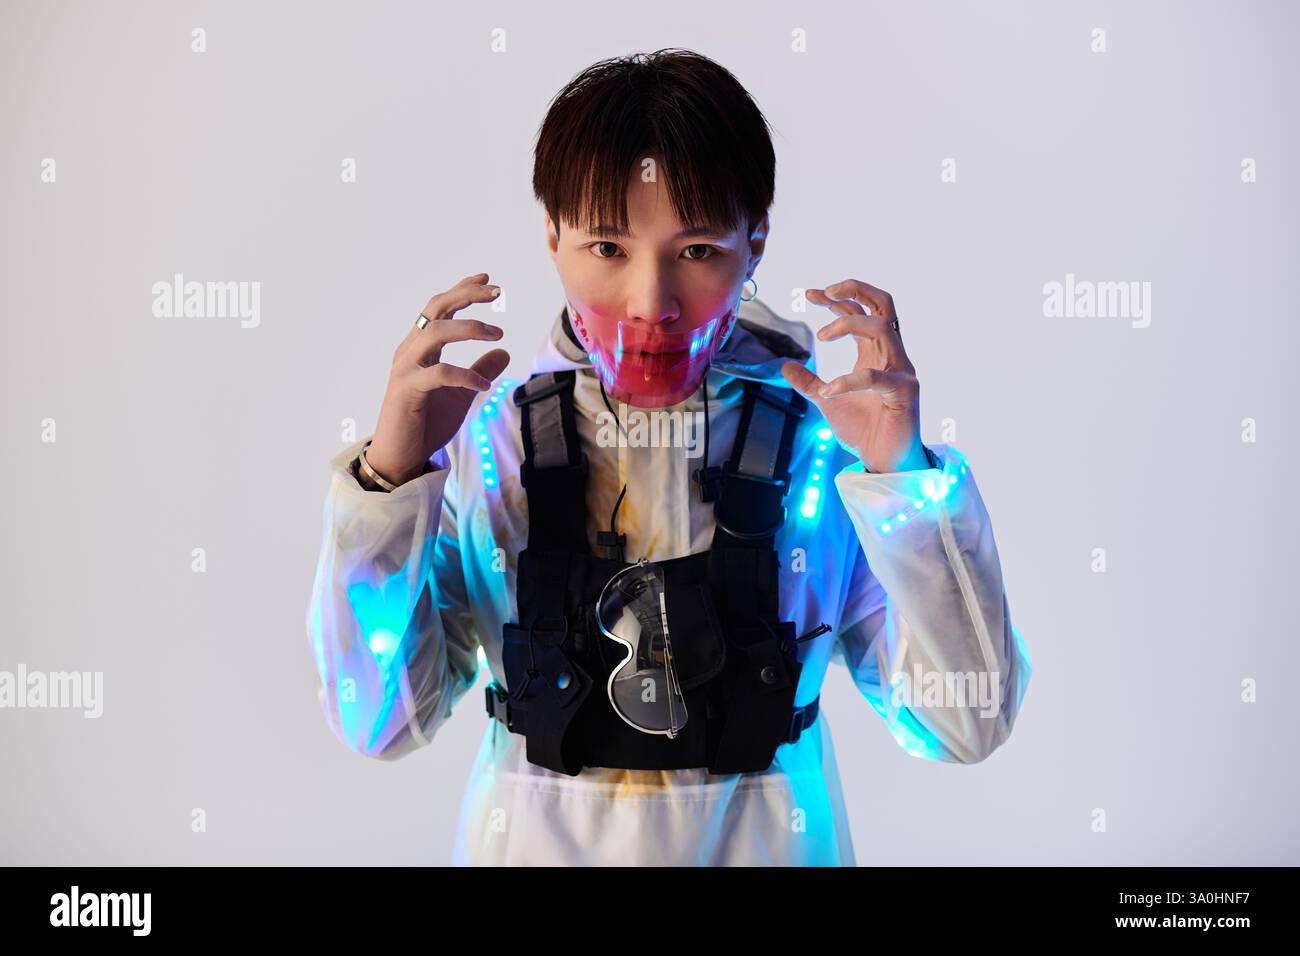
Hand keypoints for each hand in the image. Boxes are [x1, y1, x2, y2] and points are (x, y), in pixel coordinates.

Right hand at [366, 273, 510, 485]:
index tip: (487, 279)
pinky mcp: (407, 390)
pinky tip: (484, 386)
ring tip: (498, 334)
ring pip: (436, 332)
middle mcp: (409, 351)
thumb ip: (480, 370)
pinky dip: (466, 375)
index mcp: (419, 348)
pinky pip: (440, 373)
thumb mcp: (462, 394)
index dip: (461, 290)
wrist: (400, 456)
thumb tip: (504, 353)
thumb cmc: (426, 424)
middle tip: (498, 293)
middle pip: (436, 308)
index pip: (438, 308)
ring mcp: (405, 369)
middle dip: (466, 295)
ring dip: (469, 328)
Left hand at [780, 279, 928, 473]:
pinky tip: (827, 391)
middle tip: (824, 292)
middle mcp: (891, 355)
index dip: (836, 297)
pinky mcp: (904, 392)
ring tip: (820, 336)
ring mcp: (901, 371)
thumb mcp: (827, 401)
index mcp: (875, 352)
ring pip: (881, 327)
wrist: (883, 462)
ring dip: (848, 324)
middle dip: (855, 289)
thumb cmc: (863, 431)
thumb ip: (808, 382)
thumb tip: (785, 365)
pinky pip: (875, 376)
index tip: (808, 294)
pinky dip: (847, 380)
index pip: (860, 311)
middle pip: (883, 304)